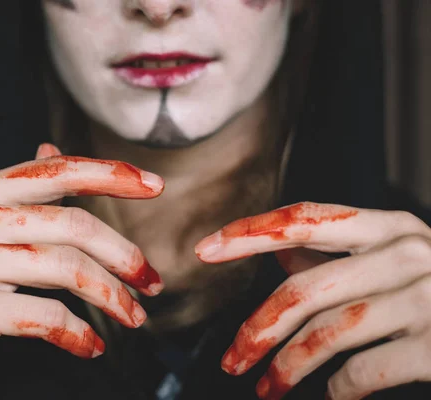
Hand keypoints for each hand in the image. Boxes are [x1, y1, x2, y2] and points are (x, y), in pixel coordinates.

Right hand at [0, 143, 163, 399]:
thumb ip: (15, 191)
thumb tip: (53, 147)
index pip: (56, 170)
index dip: (110, 174)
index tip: (153, 184)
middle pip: (73, 223)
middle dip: (125, 254)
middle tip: (152, 281)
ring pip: (66, 268)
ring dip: (111, 296)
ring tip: (133, 317)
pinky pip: (43, 314)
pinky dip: (77, 331)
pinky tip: (90, 344)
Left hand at [196, 202, 430, 399]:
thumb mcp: (392, 261)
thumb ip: (336, 257)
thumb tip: (277, 254)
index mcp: (390, 227)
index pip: (305, 220)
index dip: (250, 233)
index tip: (206, 250)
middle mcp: (408, 253)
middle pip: (304, 288)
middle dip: (257, 329)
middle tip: (231, 360)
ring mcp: (428, 298)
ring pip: (326, 333)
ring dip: (286, 368)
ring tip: (265, 388)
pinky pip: (362, 372)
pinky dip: (336, 391)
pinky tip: (330, 397)